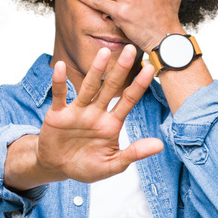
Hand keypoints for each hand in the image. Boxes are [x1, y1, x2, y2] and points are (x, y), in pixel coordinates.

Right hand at [35, 44, 163, 182]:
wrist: (57, 168)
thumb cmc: (86, 166)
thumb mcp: (112, 165)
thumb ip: (134, 154)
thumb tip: (160, 145)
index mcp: (111, 124)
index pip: (128, 100)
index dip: (138, 85)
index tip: (150, 69)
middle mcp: (96, 113)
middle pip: (110, 87)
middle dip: (120, 69)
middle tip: (130, 49)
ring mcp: (77, 111)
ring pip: (88, 87)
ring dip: (96, 70)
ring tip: (104, 52)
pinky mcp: (58, 114)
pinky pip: (60, 95)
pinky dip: (59, 82)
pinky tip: (59, 66)